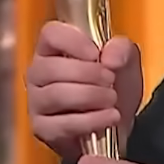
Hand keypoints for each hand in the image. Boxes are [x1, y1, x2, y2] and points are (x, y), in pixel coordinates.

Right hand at [25, 22, 143, 159]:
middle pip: (51, 67)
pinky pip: (62, 124)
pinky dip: (91, 121)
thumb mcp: (126, 61)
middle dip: (88, 74)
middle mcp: (39, 73)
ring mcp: (37, 102)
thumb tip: (110, 57)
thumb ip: (122, 49)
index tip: (96, 54)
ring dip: (90, 96)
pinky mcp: (43, 129)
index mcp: (53, 48)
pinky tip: (109, 117)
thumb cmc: (115, 85)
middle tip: (110, 79)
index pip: (51, 34)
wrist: (118, 121)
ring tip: (112, 99)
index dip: (73, 42)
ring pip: (56, 95)